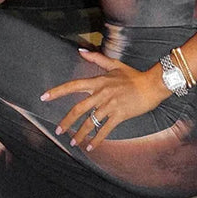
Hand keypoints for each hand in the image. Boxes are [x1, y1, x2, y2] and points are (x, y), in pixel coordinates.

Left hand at [41, 49, 169, 150]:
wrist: (152, 85)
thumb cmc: (133, 76)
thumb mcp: (114, 64)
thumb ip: (96, 58)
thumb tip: (80, 51)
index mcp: (98, 81)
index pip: (73, 86)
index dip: (57, 92)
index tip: (44, 97)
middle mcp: (101, 94)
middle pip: (78, 109)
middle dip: (66, 121)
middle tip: (58, 130)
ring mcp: (110, 105)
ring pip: (90, 122)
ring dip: (80, 134)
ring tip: (73, 142)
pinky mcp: (119, 115)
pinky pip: (105, 129)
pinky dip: (97, 139)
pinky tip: (91, 146)